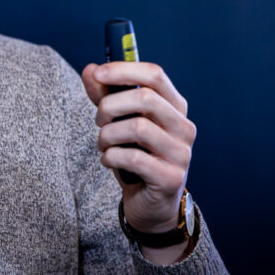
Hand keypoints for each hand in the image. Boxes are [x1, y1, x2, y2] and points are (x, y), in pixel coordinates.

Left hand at [81, 61, 195, 241]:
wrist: (150, 204)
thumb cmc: (135, 157)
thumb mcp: (118, 123)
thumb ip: (105, 96)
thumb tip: (90, 70)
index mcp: (175, 107)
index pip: (155, 75)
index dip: (124, 70)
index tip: (98, 74)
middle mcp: (183, 127)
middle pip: (145, 98)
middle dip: (110, 105)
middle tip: (98, 120)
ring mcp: (181, 153)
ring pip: (138, 127)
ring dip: (108, 134)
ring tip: (103, 144)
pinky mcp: (171, 177)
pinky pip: (133, 158)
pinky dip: (111, 156)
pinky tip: (108, 161)